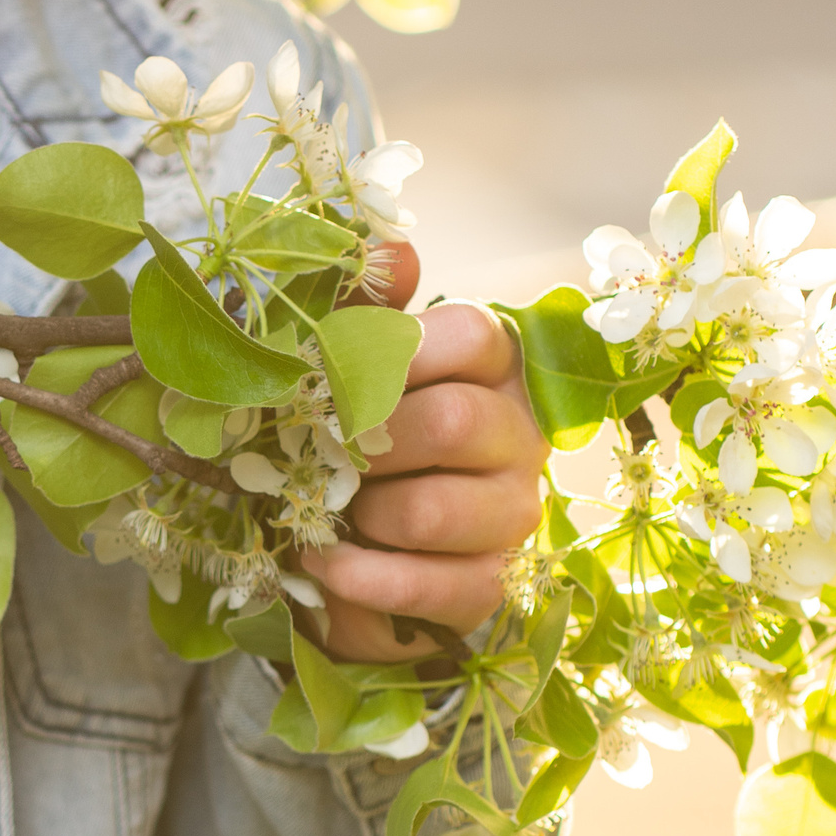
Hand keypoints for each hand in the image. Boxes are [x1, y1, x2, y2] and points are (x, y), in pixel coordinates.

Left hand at [300, 242, 545, 664]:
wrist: (332, 536)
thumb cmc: (342, 431)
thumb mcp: (337, 358)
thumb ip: (361, 302)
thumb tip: (400, 249)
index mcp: (485, 367)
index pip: (476, 334)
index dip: (405, 349)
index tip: (341, 370)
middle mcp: (515, 436)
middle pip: (455, 421)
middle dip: (370, 439)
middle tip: (321, 447)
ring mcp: (511, 514)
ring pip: (442, 510)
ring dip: (367, 512)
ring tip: (326, 510)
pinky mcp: (489, 585)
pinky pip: (440, 586)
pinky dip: (369, 579)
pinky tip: (327, 564)